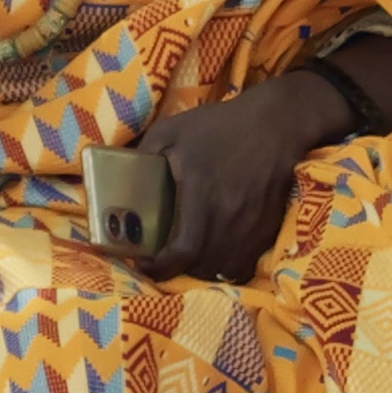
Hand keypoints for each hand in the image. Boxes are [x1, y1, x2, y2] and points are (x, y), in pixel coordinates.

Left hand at [124, 76, 343, 282]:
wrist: (276, 123)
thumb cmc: (219, 126)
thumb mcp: (170, 131)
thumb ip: (141, 155)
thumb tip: (115, 177)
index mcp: (203, 195)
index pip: (184, 250)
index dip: (162, 266)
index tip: (143, 263)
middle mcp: (232, 216)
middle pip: (205, 265)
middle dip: (178, 270)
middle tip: (162, 259)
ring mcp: (255, 224)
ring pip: (228, 267)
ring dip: (203, 269)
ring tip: (188, 257)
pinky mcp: (271, 225)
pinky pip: (249, 261)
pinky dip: (228, 264)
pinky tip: (215, 251)